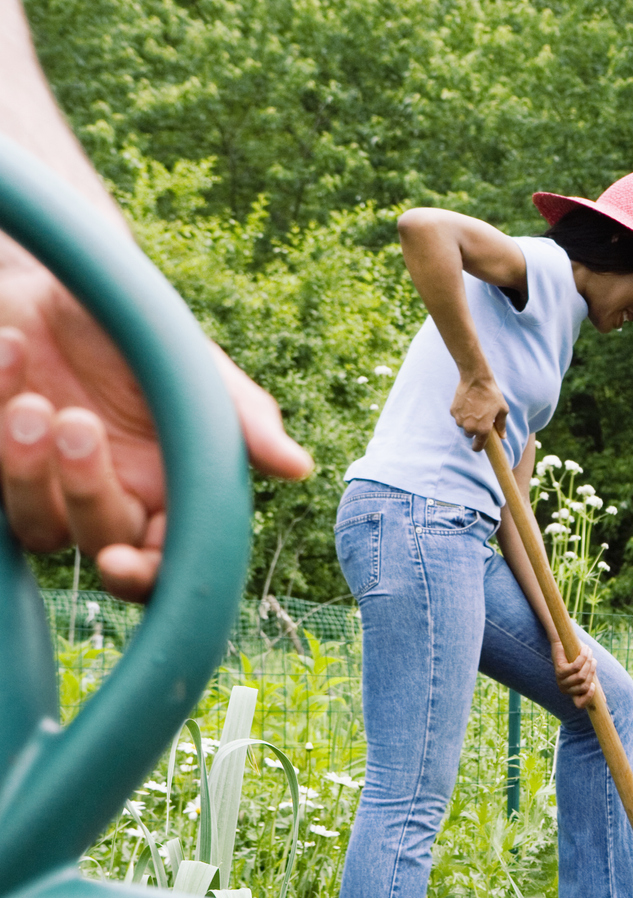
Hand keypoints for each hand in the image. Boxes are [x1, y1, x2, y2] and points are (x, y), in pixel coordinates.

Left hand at [0, 252, 311, 600]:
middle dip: (83, 493)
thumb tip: (297, 467)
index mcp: (174, 489)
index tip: (117, 563)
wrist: (64, 280)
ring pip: (37, 526)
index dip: (146, 577)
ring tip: (31, 400)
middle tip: (76, 424)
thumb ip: (243, 418)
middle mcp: (115, 498)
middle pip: (100, 545)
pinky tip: (9, 353)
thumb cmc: (138, 328)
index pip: (170, 563)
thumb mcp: (195, 368)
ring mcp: (48, 486)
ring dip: (24, 469)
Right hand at [451, 372, 505, 443]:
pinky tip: (468, 403)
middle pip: (470, 435)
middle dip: (474, 430)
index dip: (478, 447)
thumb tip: (503, 436)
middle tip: (480, 418)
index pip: (477, 447)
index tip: (479, 444)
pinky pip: (457, 416)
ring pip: (463, 426)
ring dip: (467, 421)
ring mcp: (459, 419)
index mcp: (483, 430)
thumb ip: (502, 425)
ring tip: (475, 408)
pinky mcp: (453, 411)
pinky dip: (462, 413)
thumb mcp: (502, 410)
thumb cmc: (492, 395)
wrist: (476, 380)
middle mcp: (469, 427)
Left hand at [552, 640, 597, 707]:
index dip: (588, 697)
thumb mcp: (588, 674)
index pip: (579, 704)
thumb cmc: (577, 660)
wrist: (564, 643)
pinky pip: (576, 667)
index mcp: (572, 692)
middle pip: (585, 686)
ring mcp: (561, 680)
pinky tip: (585, 650)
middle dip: (592, 671)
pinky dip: (583, 657)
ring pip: (581, 676)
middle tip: (592, 660)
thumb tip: (604, 701)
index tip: (593, 685)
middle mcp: (565, 689)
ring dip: (588, 661)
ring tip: (588, 652)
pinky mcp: (559, 670)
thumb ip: (594, 686)